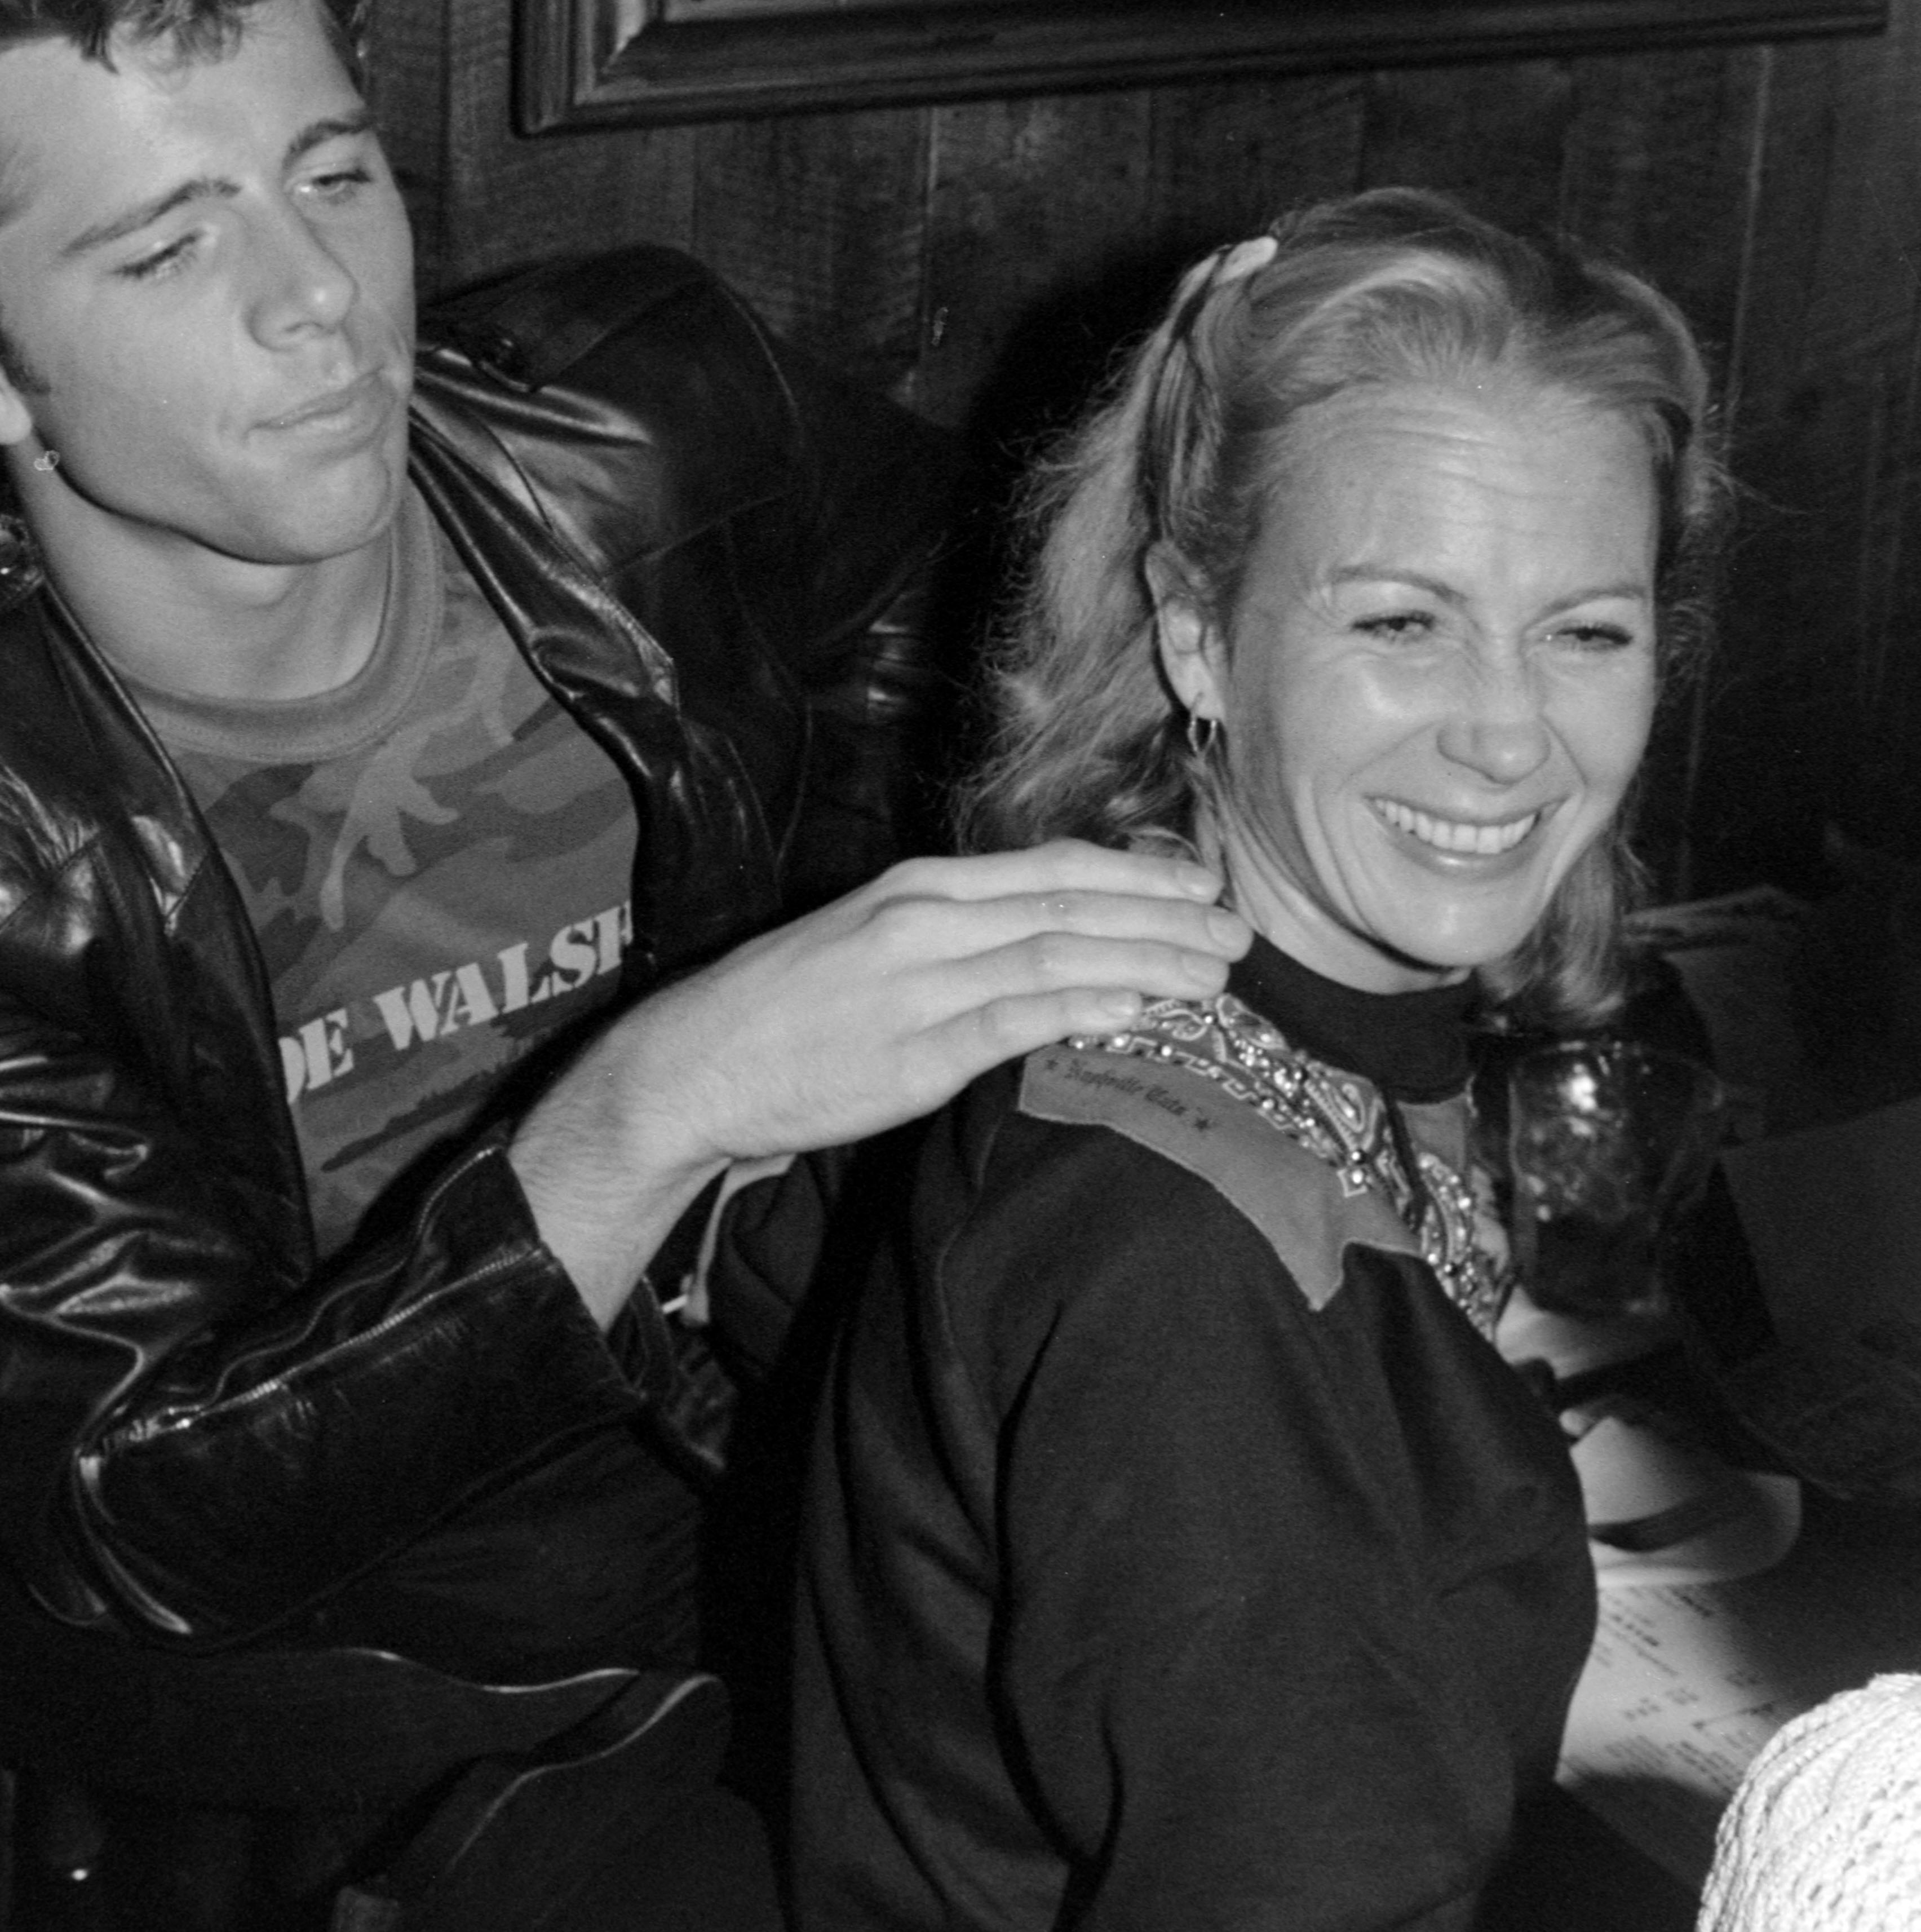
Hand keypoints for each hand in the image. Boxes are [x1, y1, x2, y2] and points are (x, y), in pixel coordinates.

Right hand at [513, 841, 1244, 1324]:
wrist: (693, 1062)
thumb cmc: (780, 1010)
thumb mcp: (865, 943)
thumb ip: (948, 937)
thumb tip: (1033, 944)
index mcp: (918, 889)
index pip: (1050, 869)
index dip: (1137, 873)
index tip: (1202, 883)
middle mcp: (926, 920)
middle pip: (1070, 904)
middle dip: (1165, 915)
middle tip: (1238, 932)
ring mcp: (920, 983)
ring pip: (1057, 955)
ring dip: (1148, 961)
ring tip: (1215, 977)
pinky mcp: (913, 1051)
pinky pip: (1014, 1021)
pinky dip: (1081, 1008)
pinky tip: (1136, 1009)